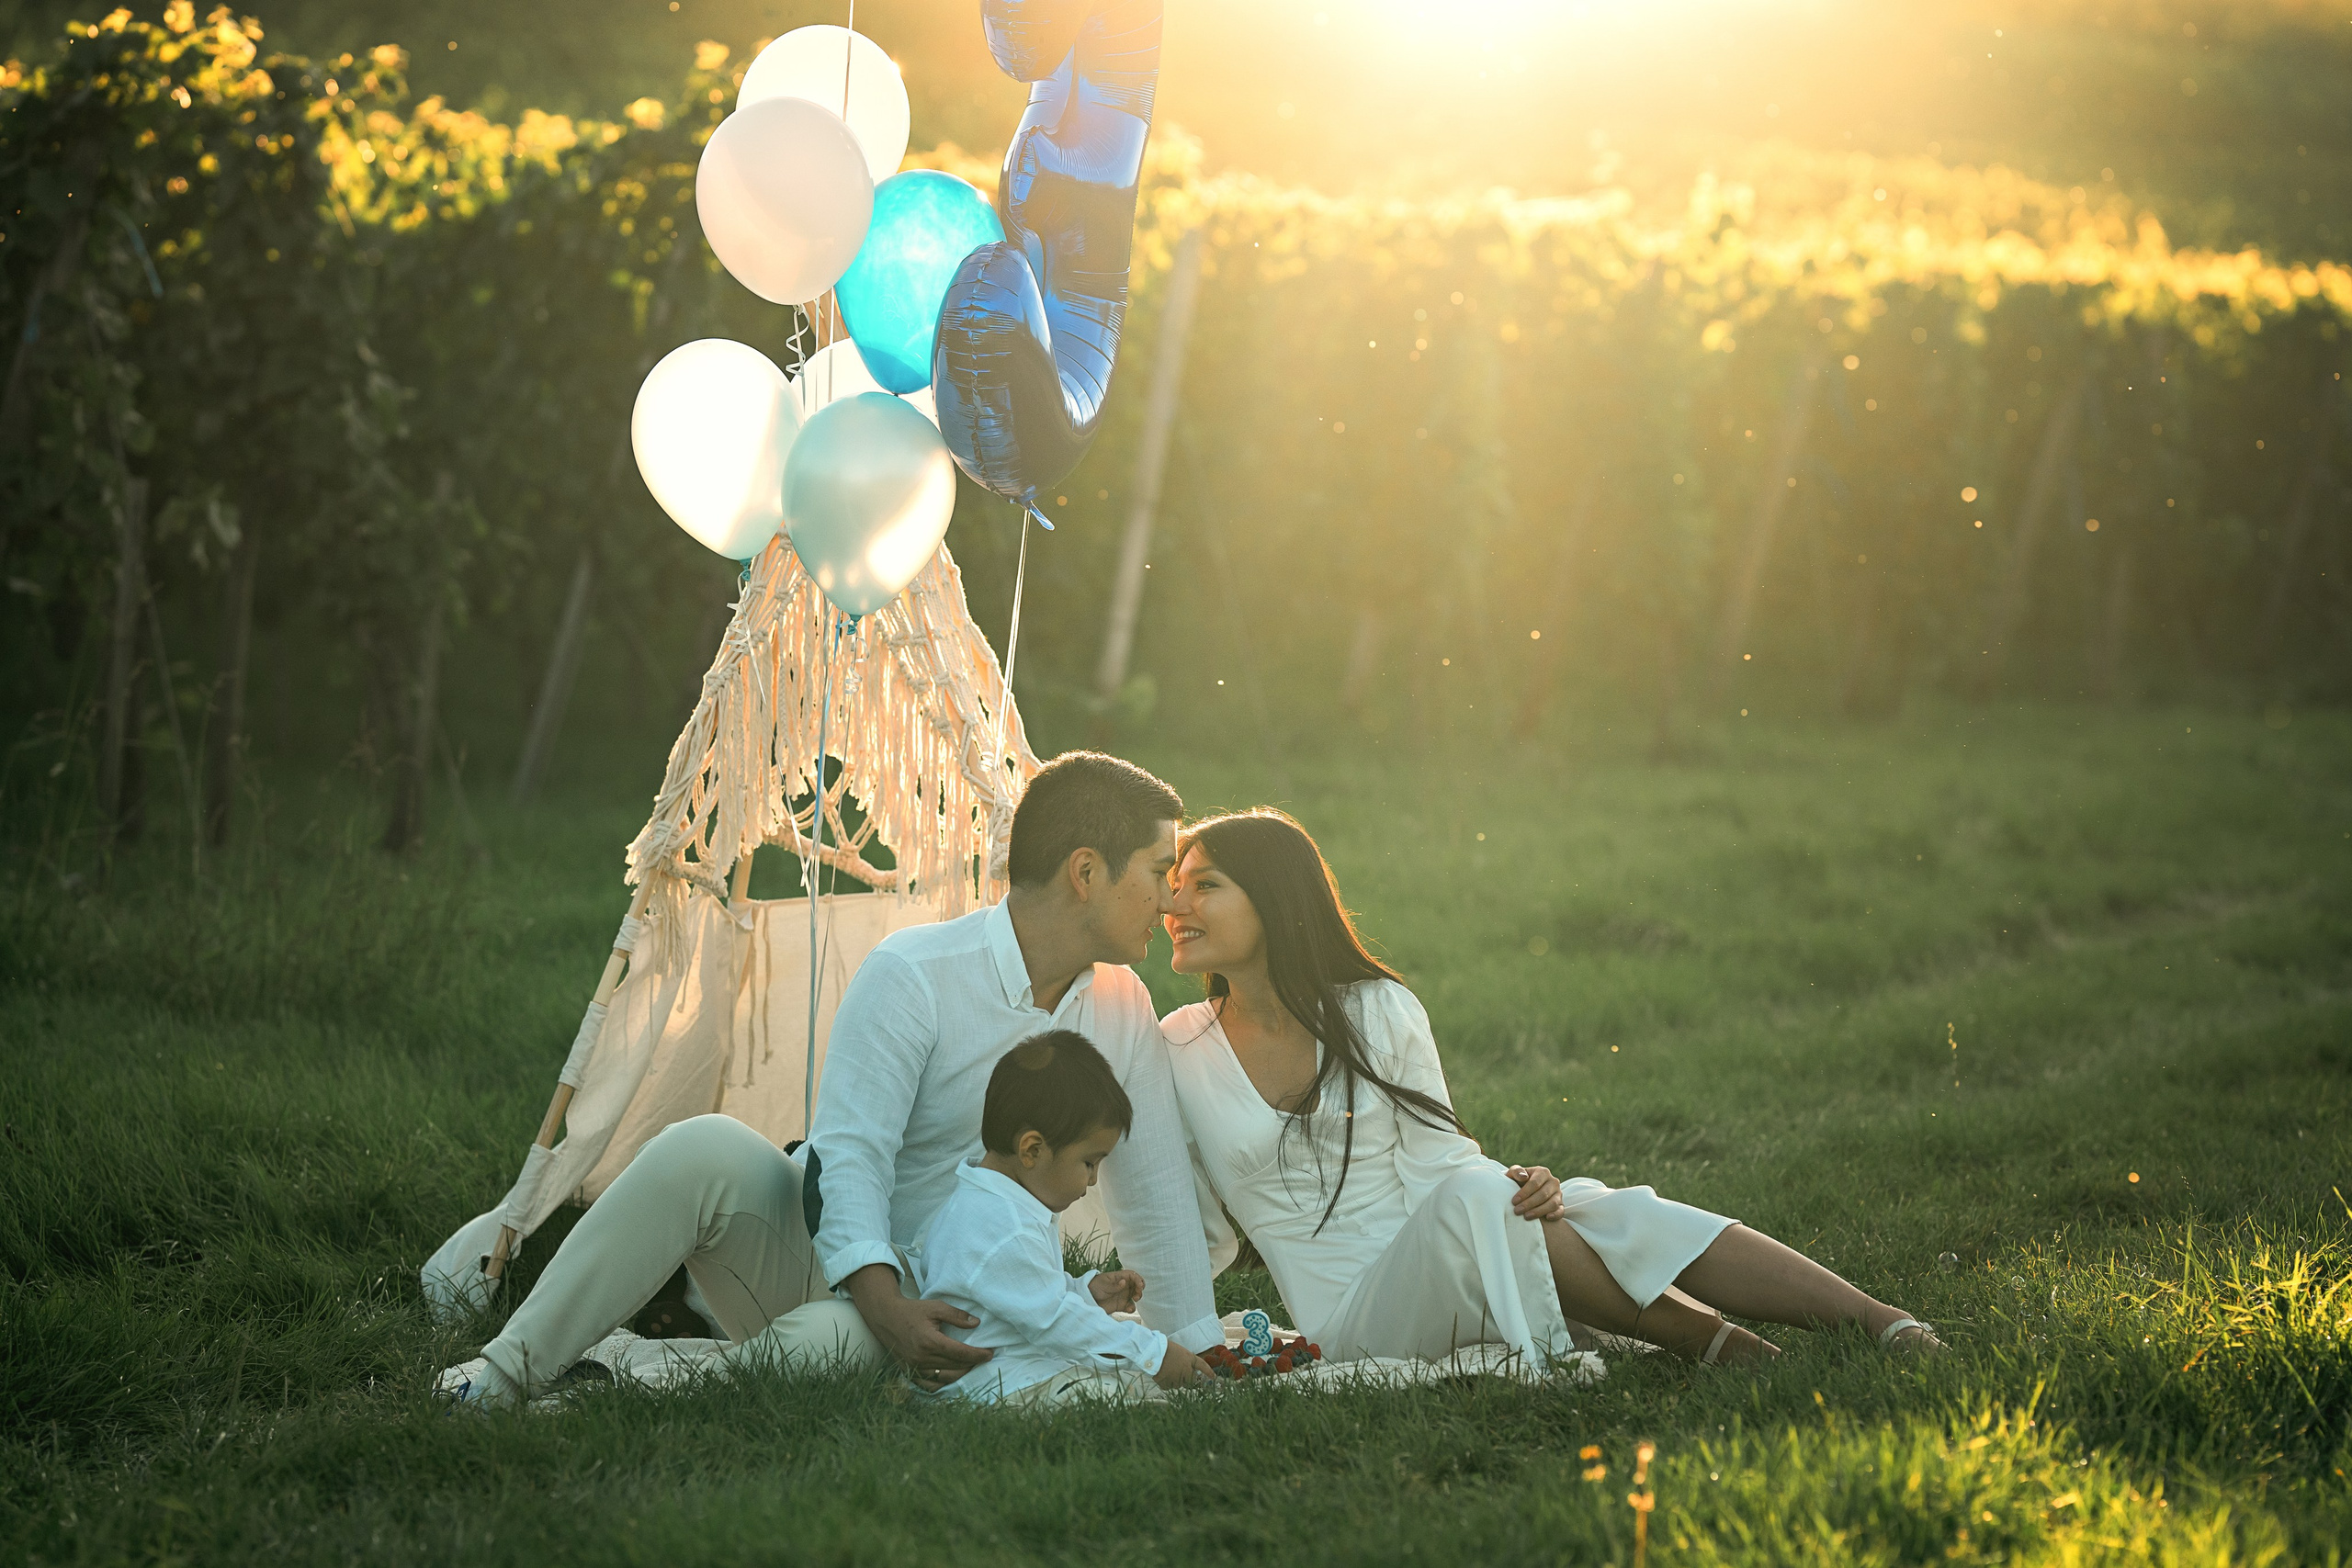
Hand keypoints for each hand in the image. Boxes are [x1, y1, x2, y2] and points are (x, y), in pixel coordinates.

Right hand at [843, 1264, 991, 1390]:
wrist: (885, 1317)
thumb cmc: (912, 1310)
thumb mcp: (936, 1307)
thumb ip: (957, 1315)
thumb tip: (976, 1323)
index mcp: (929, 1341)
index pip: (960, 1353)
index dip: (977, 1355)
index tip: (990, 1354)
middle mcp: (921, 1358)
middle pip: (954, 1367)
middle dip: (972, 1364)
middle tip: (983, 1358)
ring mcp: (914, 1368)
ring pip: (944, 1378)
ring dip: (960, 1374)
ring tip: (970, 1366)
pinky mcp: (908, 1372)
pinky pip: (928, 1386)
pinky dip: (942, 1384)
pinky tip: (952, 1377)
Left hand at [1089, 1269, 1145, 1313]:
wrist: (1086, 1299)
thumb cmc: (1094, 1287)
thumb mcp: (1103, 1284)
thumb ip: (1114, 1285)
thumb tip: (1124, 1282)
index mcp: (1119, 1277)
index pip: (1132, 1276)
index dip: (1138, 1279)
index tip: (1140, 1286)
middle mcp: (1123, 1286)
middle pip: (1136, 1285)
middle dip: (1140, 1289)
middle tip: (1137, 1294)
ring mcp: (1122, 1296)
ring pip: (1135, 1295)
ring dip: (1138, 1297)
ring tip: (1135, 1299)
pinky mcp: (1120, 1305)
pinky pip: (1130, 1306)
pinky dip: (1131, 1308)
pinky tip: (1129, 1309)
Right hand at [1153, 1340, 1208, 1390]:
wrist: (1153, 1352)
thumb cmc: (1165, 1349)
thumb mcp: (1181, 1351)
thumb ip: (1188, 1362)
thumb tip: (1191, 1370)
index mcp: (1190, 1360)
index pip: (1203, 1366)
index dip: (1209, 1372)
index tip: (1213, 1377)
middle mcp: (1186, 1371)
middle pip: (1191, 1380)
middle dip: (1187, 1378)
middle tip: (1179, 1372)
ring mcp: (1177, 1379)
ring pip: (1179, 1385)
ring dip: (1176, 1381)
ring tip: (1168, 1370)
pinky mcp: (1167, 1384)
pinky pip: (1169, 1387)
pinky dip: (1167, 1383)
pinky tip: (1162, 1375)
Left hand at [1507, 1164, 1566, 1220]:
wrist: (1524, 1190)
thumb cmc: (1518, 1181)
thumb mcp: (1514, 1174)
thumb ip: (1516, 1171)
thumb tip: (1523, 1176)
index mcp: (1542, 1172)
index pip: (1534, 1183)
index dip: (1524, 1193)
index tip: (1514, 1201)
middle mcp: (1553, 1182)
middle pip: (1543, 1194)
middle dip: (1529, 1204)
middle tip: (1517, 1211)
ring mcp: (1558, 1193)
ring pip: (1552, 1203)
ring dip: (1539, 1211)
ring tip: (1526, 1217)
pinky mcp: (1561, 1205)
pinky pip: (1561, 1211)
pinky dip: (1556, 1215)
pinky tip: (1547, 1218)